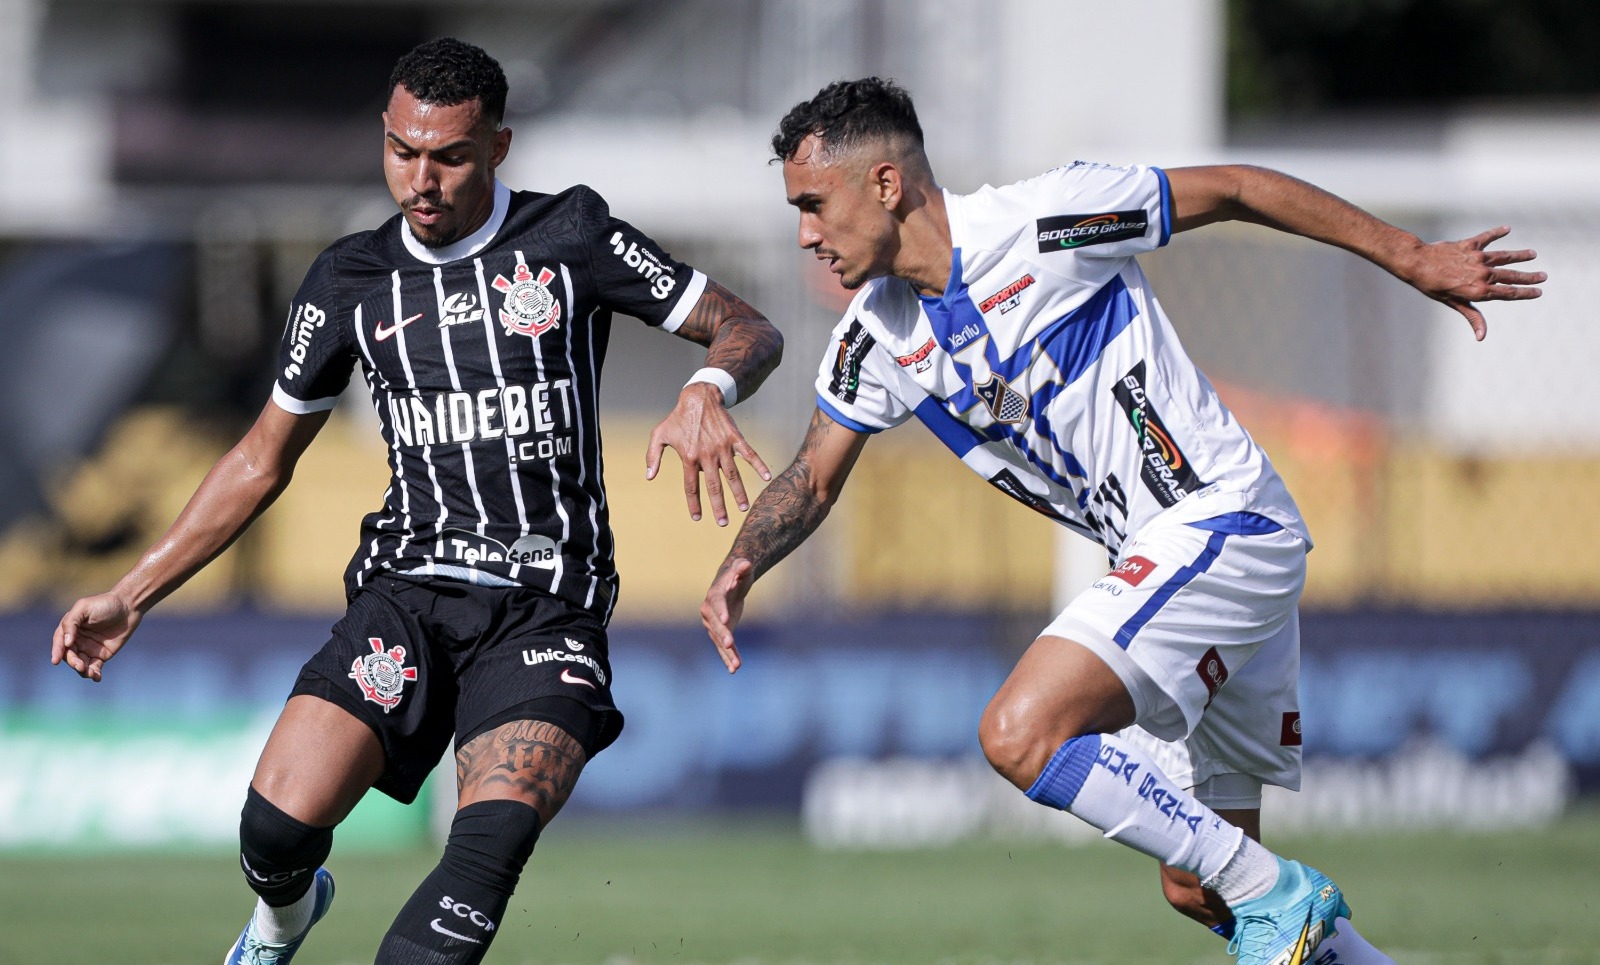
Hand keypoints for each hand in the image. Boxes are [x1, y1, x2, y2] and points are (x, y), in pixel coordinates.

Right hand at [52, 592, 141, 681]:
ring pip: (80, 664)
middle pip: (69, 655)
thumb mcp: (84, 607)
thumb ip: (71, 622)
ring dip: (82, 671)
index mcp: (70, 628)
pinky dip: (94, 674)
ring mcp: (88, 649)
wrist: (129, 606)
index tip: (55, 660)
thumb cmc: (105, 603)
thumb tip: (66, 642)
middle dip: (72, 662)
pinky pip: (94, 667)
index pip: (59, 642)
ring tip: (89, 673)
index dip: (56, 651)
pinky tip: (97, 677)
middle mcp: (77, 640)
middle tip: (79, 666)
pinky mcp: (101, 655)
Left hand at [645, 383, 770, 525]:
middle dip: (719, 507)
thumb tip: (649, 476)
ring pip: (733, 475)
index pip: (691, 486)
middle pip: (714, 486)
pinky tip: (767, 477)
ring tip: (742, 508)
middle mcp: (707, 455)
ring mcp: (723, 447)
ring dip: (739, 493)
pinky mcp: (735, 439)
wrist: (699, 397)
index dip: (694, 503)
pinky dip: (759, 466)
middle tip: (722, 523)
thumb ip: (652, 456)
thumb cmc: (677, 417)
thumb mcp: (659, 434)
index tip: (697, 517)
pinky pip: (749, 455)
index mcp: (689, 457)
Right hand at [701, 557, 754, 672]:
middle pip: (716, 625)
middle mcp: (709, 611)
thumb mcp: (742, 568)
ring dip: (727, 653)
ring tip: (736, 666)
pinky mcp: (720, 633)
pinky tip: (734, 669)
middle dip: (723, 635)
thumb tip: (745, 564)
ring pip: (719, 640)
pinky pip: (723, 647)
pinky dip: (728, 657)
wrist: (731, 583)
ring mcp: (713, 624)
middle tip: (730, 644)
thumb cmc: (738, 574)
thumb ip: (742, 567)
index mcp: (714, 595)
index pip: (717, 604)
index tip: (726, 621)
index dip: (721, 612)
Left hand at [1399, 226, 1544, 339]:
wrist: (1418, 263)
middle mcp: (1483, 273)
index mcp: (1480, 290)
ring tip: (1532, 254)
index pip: (1509, 293)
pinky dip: (1497, 233)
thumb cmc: (1432, 287)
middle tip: (1544, 276)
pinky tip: (1507, 229)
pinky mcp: (1470, 245)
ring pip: (1504, 256)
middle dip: (1529, 276)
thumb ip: (1472, 316)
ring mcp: (1478, 258)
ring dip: (1519, 256)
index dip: (1525, 293)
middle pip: (1511, 276)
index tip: (1539, 292)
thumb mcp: (1453, 304)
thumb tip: (1482, 337)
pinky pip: (1487, 238)